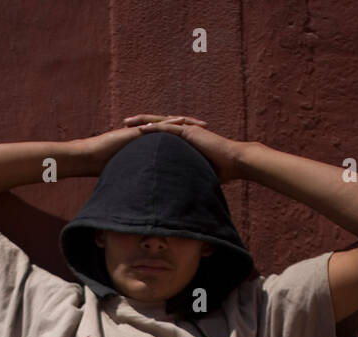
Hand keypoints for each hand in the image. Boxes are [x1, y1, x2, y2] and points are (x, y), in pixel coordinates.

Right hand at [76, 115, 208, 174]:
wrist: (89, 158)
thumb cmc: (104, 167)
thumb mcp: (130, 173)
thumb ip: (141, 176)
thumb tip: (151, 190)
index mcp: (146, 143)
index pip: (169, 139)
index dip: (185, 139)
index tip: (201, 142)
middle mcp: (145, 135)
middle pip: (172, 128)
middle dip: (190, 127)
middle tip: (207, 127)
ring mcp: (140, 132)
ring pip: (165, 124)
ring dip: (182, 122)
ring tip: (199, 123)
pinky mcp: (134, 132)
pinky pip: (153, 127)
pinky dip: (166, 124)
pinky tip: (179, 123)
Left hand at [124, 114, 243, 183]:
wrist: (235, 161)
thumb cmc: (221, 170)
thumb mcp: (198, 172)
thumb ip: (187, 176)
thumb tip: (178, 192)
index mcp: (184, 139)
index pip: (161, 134)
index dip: (146, 134)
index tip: (131, 136)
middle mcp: (184, 131)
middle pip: (157, 125)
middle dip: (139, 123)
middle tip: (123, 123)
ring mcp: (187, 130)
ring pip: (160, 123)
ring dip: (143, 122)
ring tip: (128, 123)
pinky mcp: (190, 132)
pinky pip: (169, 128)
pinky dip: (156, 128)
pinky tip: (142, 129)